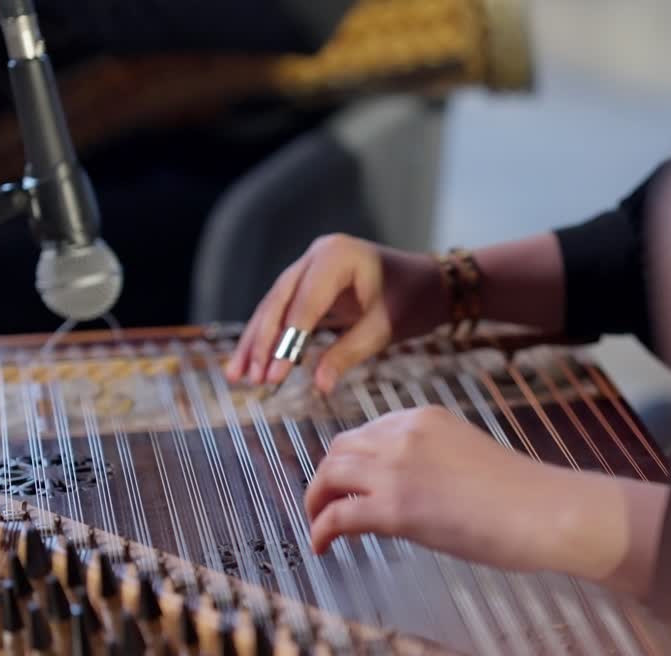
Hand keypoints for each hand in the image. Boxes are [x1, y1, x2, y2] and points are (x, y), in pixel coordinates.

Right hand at [225, 234, 445, 392]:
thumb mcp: (385, 328)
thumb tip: (318, 385)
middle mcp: (317, 255)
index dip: (286, 344)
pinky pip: (285, 310)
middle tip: (248, 379)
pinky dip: (271, 337)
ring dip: (257, 342)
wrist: (432, 283)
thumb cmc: (414, 300)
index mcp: (337, 257)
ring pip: (275, 306)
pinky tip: (254, 363)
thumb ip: (349, 353)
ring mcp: (311, 265)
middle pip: (279, 302)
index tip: (273, 377)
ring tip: (238, 376)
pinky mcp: (311, 282)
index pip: (304, 305)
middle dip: (262, 343)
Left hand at [305, 406, 668, 592]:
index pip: (366, 431)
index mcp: (425, 418)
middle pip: (339, 449)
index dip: (348, 460)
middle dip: (325, 478)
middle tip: (324, 504)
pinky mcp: (396, 508)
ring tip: (318, 525)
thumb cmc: (522, 494)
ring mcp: (397, 469)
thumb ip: (431, 461)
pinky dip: (321, 530)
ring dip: (316, 502)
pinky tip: (322, 545)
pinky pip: (338, 514)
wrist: (545, 510)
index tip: (344, 481)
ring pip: (329, 476)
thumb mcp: (467, 456)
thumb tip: (407, 489)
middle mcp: (404, 435)